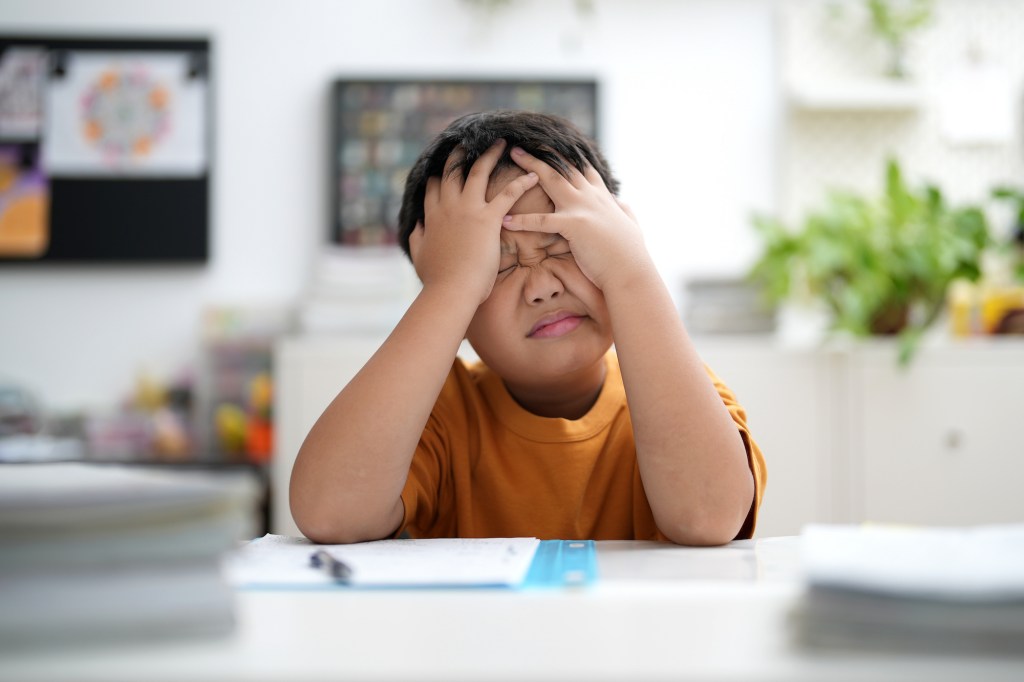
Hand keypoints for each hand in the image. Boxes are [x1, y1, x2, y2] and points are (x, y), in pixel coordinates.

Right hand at [409, 140, 538, 303]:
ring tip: (501, 142)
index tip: (445, 167)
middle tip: (470, 142)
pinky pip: (508, 194)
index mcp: (432, 216)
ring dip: (491, 155)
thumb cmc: (437, 279)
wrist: (451, 290)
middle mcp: (448, 207)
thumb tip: (415, 227)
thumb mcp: (419, 255)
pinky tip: (533, 175)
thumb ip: (416, 238)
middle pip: (454, 171)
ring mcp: (468, 210)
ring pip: (479, 172)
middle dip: (462, 154)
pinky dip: (522, 182)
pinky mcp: (488, 219)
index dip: (440, 175)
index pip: (434, 187)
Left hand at [500, 147, 648, 290]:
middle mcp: (591, 197)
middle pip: (563, 167)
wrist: (631, 272)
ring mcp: (583, 208)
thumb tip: (621, 203)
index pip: (582, 170)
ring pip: (552, 180)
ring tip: (513, 156)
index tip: (552, 147)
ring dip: (530, 167)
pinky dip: (522, 220)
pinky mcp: (574, 225)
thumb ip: (623, 210)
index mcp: (602, 197)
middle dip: (543, 153)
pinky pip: (542, 221)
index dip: (567, 157)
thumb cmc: (631, 254)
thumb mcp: (631, 224)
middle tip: (523, 145)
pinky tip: (506, 220)